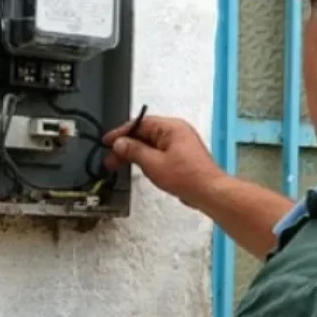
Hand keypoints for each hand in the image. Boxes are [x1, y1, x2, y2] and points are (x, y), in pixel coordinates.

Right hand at [103, 115, 224, 206]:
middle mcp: (176, 132)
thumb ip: (134, 151)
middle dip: (126, 146)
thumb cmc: (186, 177)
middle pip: (144, 134)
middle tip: (110, 160)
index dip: (121, 133)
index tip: (107, 142)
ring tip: (119, 165)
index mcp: (171, 127)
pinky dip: (147, 159)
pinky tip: (138, 168)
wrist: (209, 192)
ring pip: (151, 145)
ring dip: (135, 154)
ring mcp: (180, 144)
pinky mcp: (181, 157)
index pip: (139, 124)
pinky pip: (159, 153)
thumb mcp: (153, 163)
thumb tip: (119, 143)